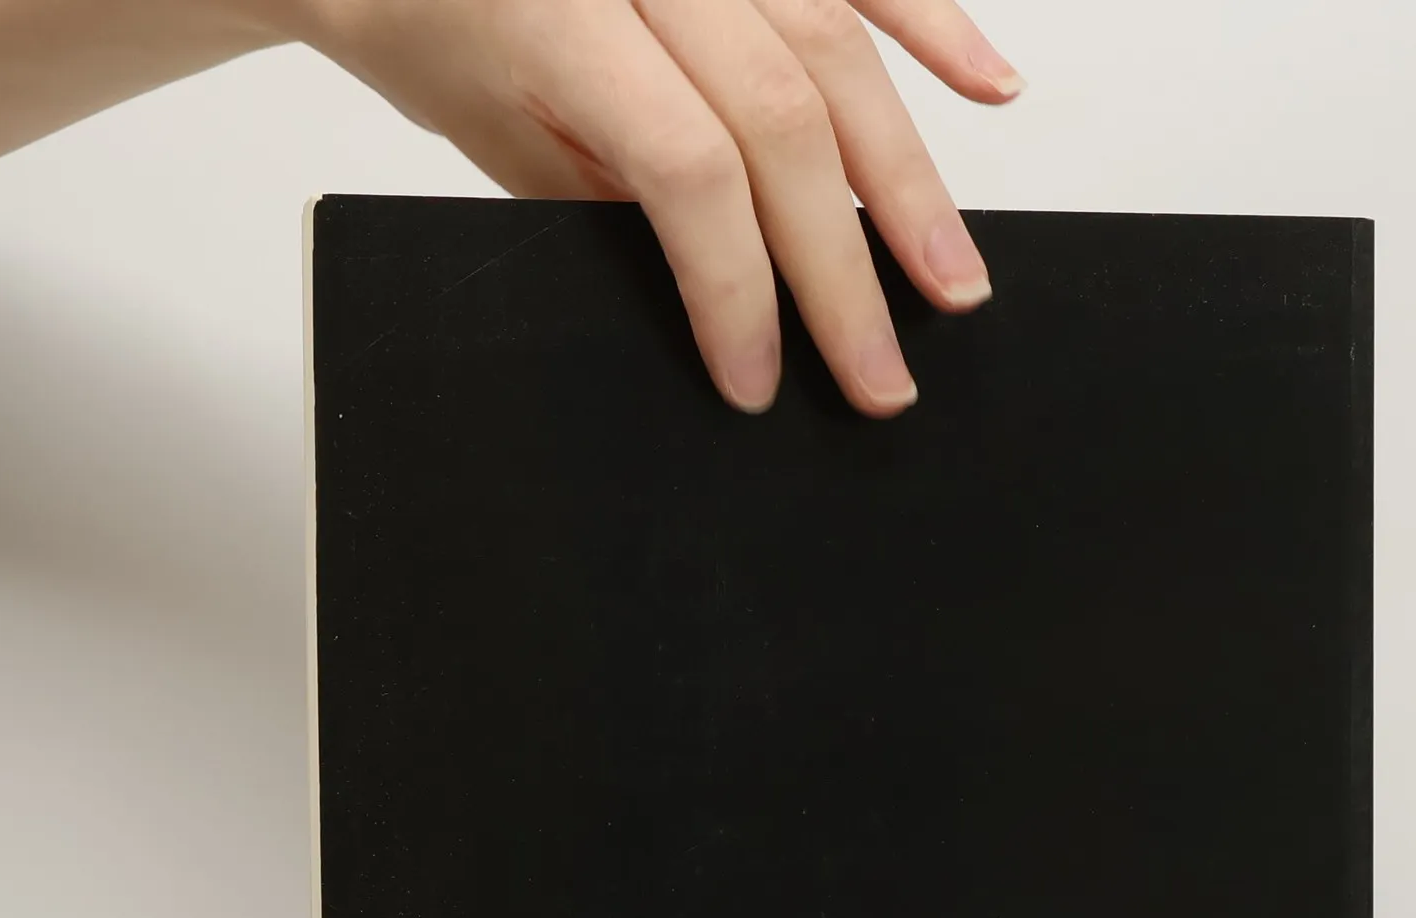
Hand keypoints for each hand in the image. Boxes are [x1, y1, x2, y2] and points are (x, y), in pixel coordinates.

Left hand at [290, 0, 1022, 414]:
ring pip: (838, 46)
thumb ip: (606, 202)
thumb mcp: (493, 135)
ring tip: (952, 280)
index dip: (735, 286)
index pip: (687, 166)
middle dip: (845, 266)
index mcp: (562, 13)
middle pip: (784, 118)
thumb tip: (725, 292)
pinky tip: (989, 88)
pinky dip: (931, 21)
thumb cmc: (426, 20)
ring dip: (909, 175)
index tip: (758, 383)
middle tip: (885, 375)